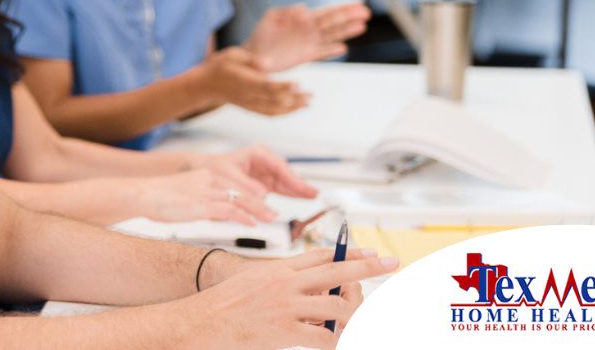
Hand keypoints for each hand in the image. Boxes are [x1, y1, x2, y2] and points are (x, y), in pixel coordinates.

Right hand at [134, 169, 273, 225]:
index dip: (254, 194)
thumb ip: (205, 201)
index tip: (265, 203)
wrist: (143, 194)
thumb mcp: (187, 194)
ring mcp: (206, 192)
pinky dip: (243, 217)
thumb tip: (218, 213)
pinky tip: (251, 223)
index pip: (237, 184)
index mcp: (208, 175)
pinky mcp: (201, 205)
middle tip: (275, 213)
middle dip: (262, 203)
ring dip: (258, 210)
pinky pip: (228, 209)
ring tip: (271, 218)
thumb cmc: (160, 197)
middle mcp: (210, 180)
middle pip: (244, 190)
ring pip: (241, 199)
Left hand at [188, 145, 317, 201]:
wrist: (204, 171)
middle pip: (285, 173)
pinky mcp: (264, 182)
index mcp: (257, 153)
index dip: (291, 177)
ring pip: (285, 181)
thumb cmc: (215, 168)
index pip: (278, 165)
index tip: (301, 187)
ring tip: (312, 195)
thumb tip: (263, 197)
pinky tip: (301, 197)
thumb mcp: (229, 176)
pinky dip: (290, 193)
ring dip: (297, 189)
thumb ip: (246, 187)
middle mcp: (264, 161)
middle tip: (313, 192)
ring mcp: (265, 172)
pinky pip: (280, 187)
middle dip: (299, 183)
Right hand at [193, 249, 397, 348]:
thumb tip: (316, 286)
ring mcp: (287, 306)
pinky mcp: (285, 331)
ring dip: (353, 314)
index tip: (370, 254)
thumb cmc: (225, 304)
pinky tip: (343, 342)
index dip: (350, 254)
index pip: (322, 256)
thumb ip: (284, 280)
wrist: (202, 320)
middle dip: (368, 268)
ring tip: (358, 321)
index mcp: (280, 268)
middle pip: (337, 272)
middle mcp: (287, 283)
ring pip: (337, 307)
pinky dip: (338, 341)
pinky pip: (324, 338)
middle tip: (391, 263)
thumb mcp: (254, 280)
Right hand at [195, 47, 308, 115]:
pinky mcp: (251, 108)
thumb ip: (250, 59)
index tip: (299, 84)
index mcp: (244, 80)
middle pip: (274, 99)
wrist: (205, 86)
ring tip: (308, 102)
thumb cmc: (220, 66)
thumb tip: (269, 64)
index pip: (266, 86)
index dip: (283, 87)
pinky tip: (295, 108)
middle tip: (311, 94)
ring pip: (274, 109)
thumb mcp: (232, 55)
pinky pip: (269, 114)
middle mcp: (248, 95)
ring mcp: (249, 104)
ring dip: (292, 107)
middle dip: (294, 98)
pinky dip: (284, 113)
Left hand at [244, 2, 370, 71]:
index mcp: (303, 19)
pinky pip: (321, 53)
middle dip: (350, 17)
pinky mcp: (305, 56)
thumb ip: (286, 11)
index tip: (358, 3)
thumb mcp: (271, 17)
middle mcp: (310, 30)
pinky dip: (331, 50)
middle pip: (334, 22)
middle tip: (366, 13)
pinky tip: (342, 48)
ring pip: (332, 36)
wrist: (253, 56)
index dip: (342, 8)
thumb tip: (303, 7)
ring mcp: (309, 43)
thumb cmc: (261, 36)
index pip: (327, 11)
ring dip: (346, 32)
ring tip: (361, 27)